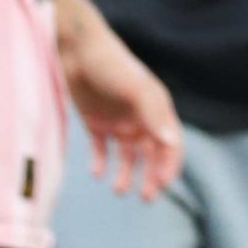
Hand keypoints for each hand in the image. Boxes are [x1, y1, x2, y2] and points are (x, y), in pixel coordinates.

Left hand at [64, 26, 184, 201]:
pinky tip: (98, 174)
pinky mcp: (96, 122)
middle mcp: (140, 116)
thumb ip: (153, 114)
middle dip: (151, 176)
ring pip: (128, 156)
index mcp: (156, 108)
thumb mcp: (135, 88)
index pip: (170, 143)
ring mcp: (118, 120)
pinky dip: (102, 163)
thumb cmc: (111, 65)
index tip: (162, 186)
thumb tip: (171, 143)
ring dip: (127, 174)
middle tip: (146, 198)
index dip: (169, 165)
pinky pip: (102, 149)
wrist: (77, 50)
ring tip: (119, 190)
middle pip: (152, 153)